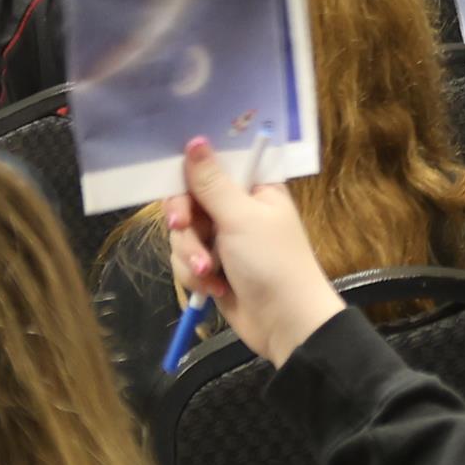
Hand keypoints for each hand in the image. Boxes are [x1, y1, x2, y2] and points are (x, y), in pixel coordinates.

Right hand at [167, 138, 344, 367]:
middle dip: (186, 224)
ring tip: (210, 273)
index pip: (210, 168)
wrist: (284, 324)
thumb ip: (212, 183)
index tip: (179, 191)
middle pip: (188, 202)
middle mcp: (236, 209)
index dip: (189, 178)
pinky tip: (214, 289)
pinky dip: (193, 276)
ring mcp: (223, 240)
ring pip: (183, 236)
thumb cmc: (272, 263)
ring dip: (191, 256)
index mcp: (253, 188)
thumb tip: (195, 140)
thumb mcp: (241, 218)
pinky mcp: (212, 268)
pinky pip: (184, 262)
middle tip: (183, 229)